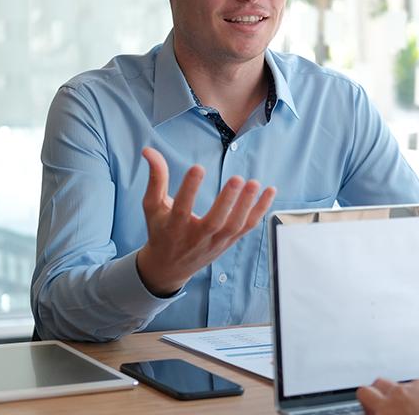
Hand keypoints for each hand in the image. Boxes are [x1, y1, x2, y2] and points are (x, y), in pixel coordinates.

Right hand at [136, 147, 275, 295]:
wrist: (170, 267)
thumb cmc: (161, 230)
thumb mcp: (152, 206)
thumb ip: (155, 179)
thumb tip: (149, 150)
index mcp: (174, 228)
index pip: (181, 209)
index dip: (189, 189)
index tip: (197, 167)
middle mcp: (196, 237)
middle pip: (214, 222)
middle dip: (226, 201)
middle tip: (237, 179)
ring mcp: (215, 242)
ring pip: (234, 226)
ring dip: (246, 206)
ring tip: (255, 183)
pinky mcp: (229, 242)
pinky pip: (247, 227)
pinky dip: (260, 210)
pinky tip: (270, 191)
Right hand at [357, 378, 418, 414]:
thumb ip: (381, 413)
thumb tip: (377, 412)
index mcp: (384, 409)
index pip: (363, 393)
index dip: (366, 404)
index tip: (372, 411)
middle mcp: (396, 395)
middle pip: (376, 383)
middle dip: (379, 394)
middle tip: (385, 408)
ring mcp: (411, 388)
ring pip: (396, 384)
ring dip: (397, 394)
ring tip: (407, 409)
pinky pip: (413, 385)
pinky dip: (415, 393)